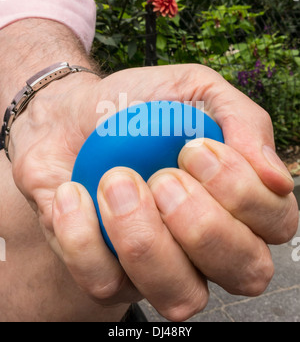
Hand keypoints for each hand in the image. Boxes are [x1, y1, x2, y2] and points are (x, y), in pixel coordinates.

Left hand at [10, 63, 297, 320]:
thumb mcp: (196, 90)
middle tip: (162, 177)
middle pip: (245, 272)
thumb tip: (277, 180)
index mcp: (236, 202)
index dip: (243, 193)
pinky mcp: (107, 273)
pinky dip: (84, 237)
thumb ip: (242, 122)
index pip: (278, 225)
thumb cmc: (139, 105)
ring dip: (146, 239)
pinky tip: (75, 193)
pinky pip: (107, 285)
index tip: (194, 148)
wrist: (71, 114)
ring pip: (181, 297)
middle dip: (202, 224)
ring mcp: (158, 266)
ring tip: (117, 182)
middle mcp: (207, 244)